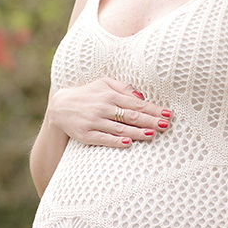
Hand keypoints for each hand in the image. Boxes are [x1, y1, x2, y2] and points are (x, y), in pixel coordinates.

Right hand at [48, 78, 170, 148]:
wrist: (60, 107)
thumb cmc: (88, 94)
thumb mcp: (103, 83)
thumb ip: (123, 87)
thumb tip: (141, 97)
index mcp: (109, 95)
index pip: (136, 104)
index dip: (153, 109)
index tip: (167, 114)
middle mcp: (103, 107)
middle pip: (131, 116)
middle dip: (150, 121)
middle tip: (166, 125)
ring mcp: (94, 121)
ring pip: (120, 128)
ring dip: (137, 132)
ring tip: (153, 134)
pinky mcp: (85, 134)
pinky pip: (103, 138)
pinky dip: (115, 141)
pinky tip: (128, 143)